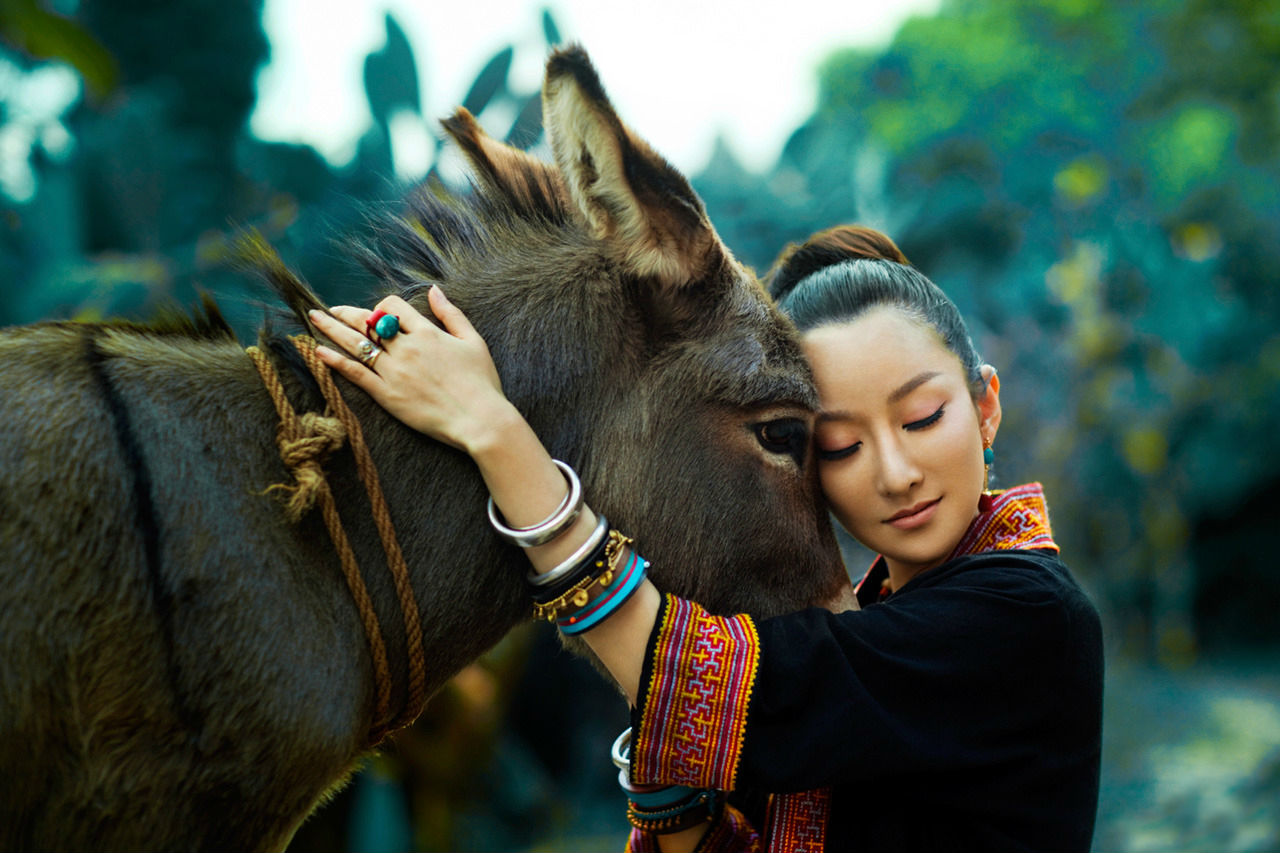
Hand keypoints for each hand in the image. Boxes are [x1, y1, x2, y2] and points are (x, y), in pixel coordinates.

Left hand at [311, 286, 514, 452]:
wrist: (480, 420)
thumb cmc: (481, 382)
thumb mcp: (473, 341)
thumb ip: (451, 314)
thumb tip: (434, 290)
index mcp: (427, 332)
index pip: (393, 306)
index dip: (382, 306)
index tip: (378, 314)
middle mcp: (406, 348)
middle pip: (367, 322)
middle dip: (346, 313)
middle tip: (329, 310)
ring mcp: (394, 372)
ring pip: (355, 344)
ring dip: (331, 329)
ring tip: (314, 319)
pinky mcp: (387, 395)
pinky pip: (355, 374)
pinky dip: (335, 361)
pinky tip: (319, 352)